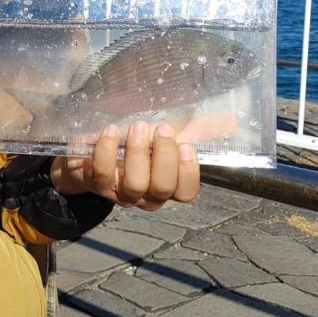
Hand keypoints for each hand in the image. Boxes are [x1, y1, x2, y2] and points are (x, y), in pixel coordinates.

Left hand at [50, 121, 199, 211]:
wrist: (87, 148)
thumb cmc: (133, 141)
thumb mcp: (162, 134)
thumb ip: (195, 129)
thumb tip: (229, 121)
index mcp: (166, 186)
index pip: (186, 193)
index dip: (189, 173)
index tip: (187, 146)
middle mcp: (145, 195)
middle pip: (162, 189)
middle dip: (164, 158)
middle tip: (161, 128)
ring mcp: (120, 192)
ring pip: (135, 184)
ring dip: (137, 153)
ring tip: (136, 126)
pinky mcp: (95, 184)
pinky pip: (103, 172)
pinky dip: (106, 150)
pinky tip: (110, 130)